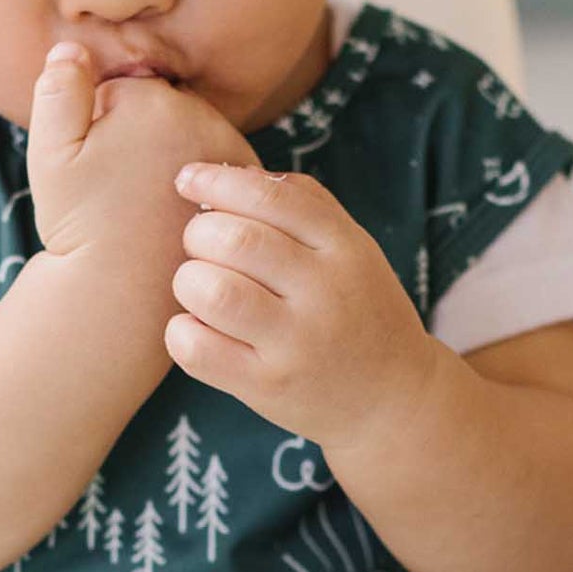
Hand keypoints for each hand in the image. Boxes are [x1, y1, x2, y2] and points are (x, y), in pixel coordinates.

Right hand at [25, 45, 259, 287]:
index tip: (98, 168)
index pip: (128, 91)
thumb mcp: (50, 156)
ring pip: (195, 139)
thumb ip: (58, 92)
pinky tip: (175, 215)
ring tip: (147, 203)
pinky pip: (218, 172)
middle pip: (168, 111)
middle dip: (142, 139)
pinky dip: (200, 188)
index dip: (102, 126)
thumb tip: (73, 47)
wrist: (120, 294)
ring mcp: (232, 156)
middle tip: (122, 188)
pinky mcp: (245, 191)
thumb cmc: (79, 224)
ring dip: (173, 161)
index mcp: (158, 103)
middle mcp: (206, 122)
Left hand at [165, 161, 438, 448]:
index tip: (187, 181)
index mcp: (345, 248)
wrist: (391, 400)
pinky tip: (197, 328)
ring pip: (212, 292)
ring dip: (188, 281)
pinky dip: (181, 331)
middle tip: (201, 249)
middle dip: (198, 235)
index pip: (270, 197)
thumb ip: (304, 205)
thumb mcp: (353, 250)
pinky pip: (197, 348)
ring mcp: (297, 344)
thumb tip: (225, 172)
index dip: (217, 181)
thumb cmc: (357, 311)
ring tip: (199, 289)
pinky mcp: (268, 387)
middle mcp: (325, 293)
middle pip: (234, 240)